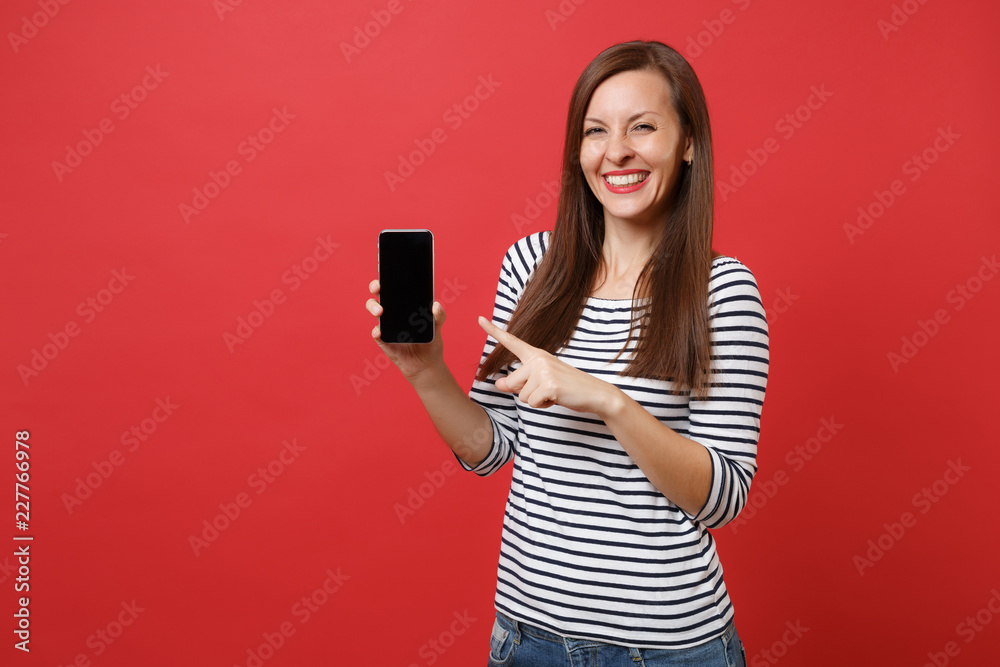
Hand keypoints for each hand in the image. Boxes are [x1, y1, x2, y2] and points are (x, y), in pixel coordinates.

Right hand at [366, 279, 445, 383]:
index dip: (388, 279)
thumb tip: (436, 305)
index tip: (387, 274)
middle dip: (375, 287)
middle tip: (379, 288)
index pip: (393, 288)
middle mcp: (392, 313)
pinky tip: (380, 331)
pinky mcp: (384, 340)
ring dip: (373, 307)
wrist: (426, 365)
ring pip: (374, 310)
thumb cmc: (430, 342)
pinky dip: (377, 332)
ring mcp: (386, 325)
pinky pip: (376, 334)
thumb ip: (439, 316)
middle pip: (379, 295)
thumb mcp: (438, 327)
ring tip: (380, 312)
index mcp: (404, 306)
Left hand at [477, 316, 621, 416]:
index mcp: (536, 355)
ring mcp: (544, 371)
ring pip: (521, 396)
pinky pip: (532, 403)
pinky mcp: (549, 385)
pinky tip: (557, 398)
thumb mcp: (541, 382)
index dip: (494, 331)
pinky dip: (543, 406)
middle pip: (511, 383)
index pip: (512, 342)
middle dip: (524, 393)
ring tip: (554, 393)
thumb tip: (497, 384)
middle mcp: (538, 359)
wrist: (595, 393)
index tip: (479, 319)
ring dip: (536, 400)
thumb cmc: (567, 388)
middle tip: (546, 390)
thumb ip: (519, 382)